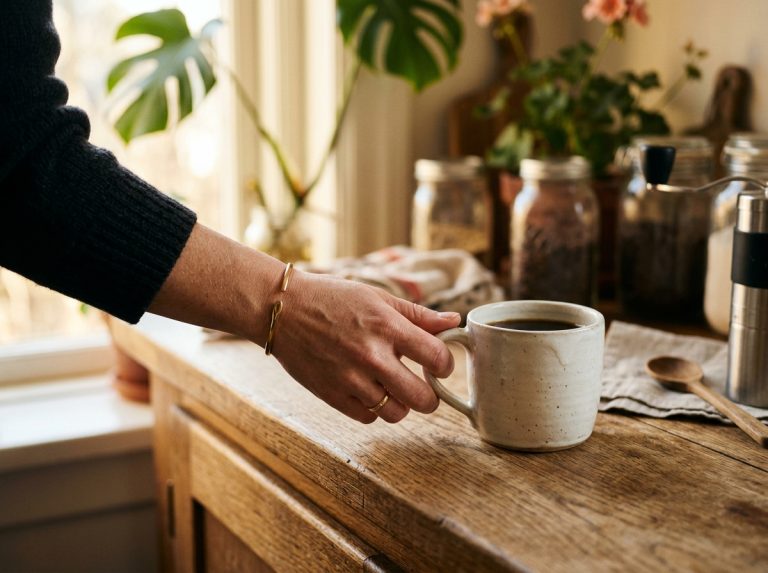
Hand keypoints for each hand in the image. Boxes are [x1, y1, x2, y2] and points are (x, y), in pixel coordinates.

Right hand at [274, 270, 460, 423]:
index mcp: (387, 327)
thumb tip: (454, 323)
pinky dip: (373, 408)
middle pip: (422, 399)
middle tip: (423, 386)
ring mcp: (350, 379)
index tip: (438, 364)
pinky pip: (367, 417)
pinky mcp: (331, 395)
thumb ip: (419, 315)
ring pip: (396, 413)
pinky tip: (369, 390)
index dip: (445, 364)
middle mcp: (371, 356)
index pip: (437, 358)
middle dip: (430, 395)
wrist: (283, 310)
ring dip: (401, 404)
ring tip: (393, 388)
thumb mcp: (378, 298)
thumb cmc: (333, 298)